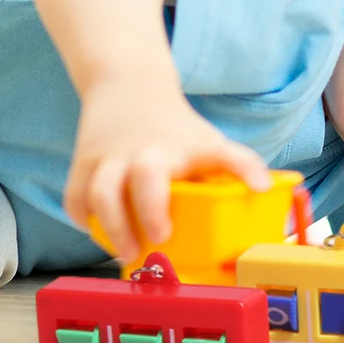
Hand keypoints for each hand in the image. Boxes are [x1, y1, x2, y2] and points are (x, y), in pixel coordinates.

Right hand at [65, 76, 270, 262]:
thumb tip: (266, 199)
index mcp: (191, 149)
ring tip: (129, 253)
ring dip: (114, 227)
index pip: (225, 155)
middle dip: (152, 210)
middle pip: (147, 176)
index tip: (261, 188)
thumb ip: (235, 170)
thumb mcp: (209, 144)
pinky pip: (77, 199)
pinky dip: (85, 220)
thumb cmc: (176, 131)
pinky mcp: (84, 164)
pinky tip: (101, 234)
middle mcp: (150, 151)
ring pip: (101, 192)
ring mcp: (113, 157)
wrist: (127, 88)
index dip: (246, 169)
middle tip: (162, 237)